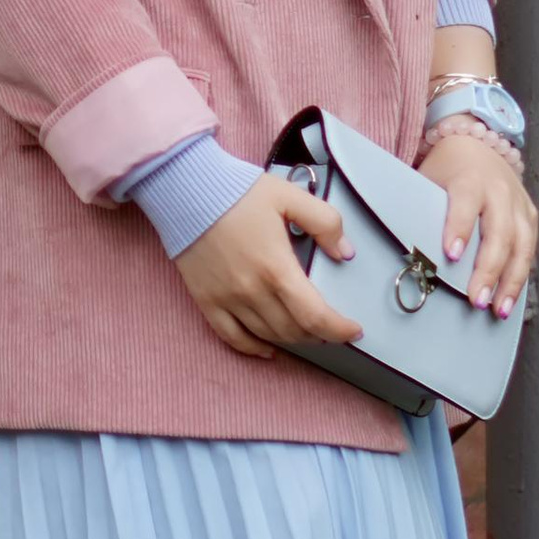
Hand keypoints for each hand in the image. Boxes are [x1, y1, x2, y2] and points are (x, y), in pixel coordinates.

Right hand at [176, 173, 363, 362]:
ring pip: (269, 336)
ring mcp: (227, 299)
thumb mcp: (289, 196)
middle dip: (321, 334)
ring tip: (307, 332)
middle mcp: (252, 291)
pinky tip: (269, 348)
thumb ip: (325, 222)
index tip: (353, 330)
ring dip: (293, 339)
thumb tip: (345, 252)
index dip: (339, 330)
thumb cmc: (235, 192)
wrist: (185, 189)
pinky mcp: (207, 301)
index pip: (316, 316)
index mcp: (276, 268)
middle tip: (332, 327)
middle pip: (295, 330)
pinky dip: (254, 348)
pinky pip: (233, 337)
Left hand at [418, 123, 537, 315]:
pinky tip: (510, 296)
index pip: (465, 205)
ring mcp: (518, 203)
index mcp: (470, 178)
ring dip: (511, 280)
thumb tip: (410, 252)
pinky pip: (530, 248)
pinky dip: (521, 274)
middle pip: (499, 233)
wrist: (476, 144)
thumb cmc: (447, 169)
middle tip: (477, 299)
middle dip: (489, 269)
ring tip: (498, 308)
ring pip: (521, 245)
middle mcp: (499, 190)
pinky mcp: (530, 215)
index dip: (459, 229)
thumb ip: (425, 210)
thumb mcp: (429, 179)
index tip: (452, 255)